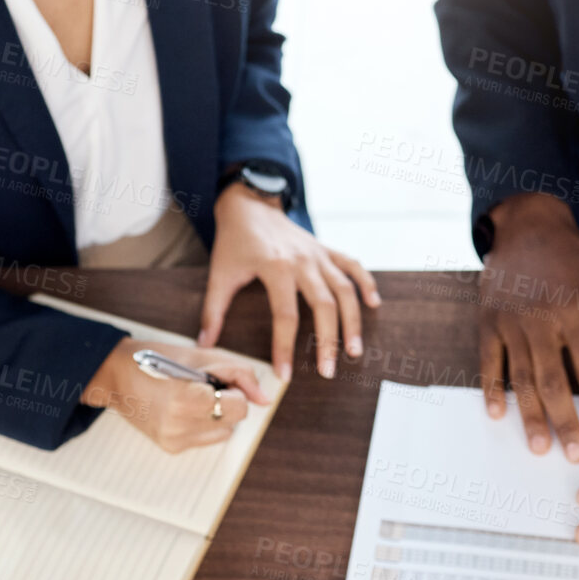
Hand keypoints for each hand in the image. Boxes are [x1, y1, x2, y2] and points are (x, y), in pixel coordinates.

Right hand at [82, 337, 268, 452]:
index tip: (215, 379)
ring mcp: (174, 440)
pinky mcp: (171, 448)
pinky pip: (207, 439)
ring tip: (193, 397)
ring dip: (218, 414)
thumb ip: (240, 374)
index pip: (239, 406)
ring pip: (224, 432)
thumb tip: (265, 400)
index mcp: (186, 399)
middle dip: (228, 400)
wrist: (115, 376)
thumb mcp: (201, 356)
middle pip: (234, 420)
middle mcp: (179, 426)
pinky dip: (203, 424)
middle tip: (204, 386)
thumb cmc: (158, 358)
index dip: (234, 389)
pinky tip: (183, 409)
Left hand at [197, 183, 379, 380]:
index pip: (285, 315)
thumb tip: (204, 344)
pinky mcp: (327, 249)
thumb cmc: (234, 241)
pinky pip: (354, 266)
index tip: (285, 374)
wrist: (250, 205)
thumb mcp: (220, 273)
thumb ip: (213, 310)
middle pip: (324, 305)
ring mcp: (319, 255)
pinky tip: (374, 304)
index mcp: (276, 268)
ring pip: (345, 289)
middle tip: (328, 371)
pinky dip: (367, 283)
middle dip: (328, 341)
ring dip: (353, 321)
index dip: (285, 348)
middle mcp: (303, 261)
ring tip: (354, 351)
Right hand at [479, 193, 578, 462]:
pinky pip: (487, 362)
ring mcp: (510, 323)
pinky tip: (496, 415)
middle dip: (564, 421)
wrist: (526, 225)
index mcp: (573, 312)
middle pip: (553, 381)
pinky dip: (490, 389)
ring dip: (529, 415)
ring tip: (537, 446)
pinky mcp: (488, 322)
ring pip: (520, 378)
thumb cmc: (572, 256)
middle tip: (573, 454)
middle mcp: (540, 320)